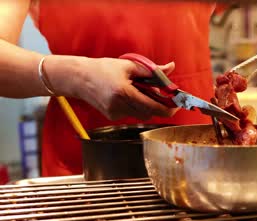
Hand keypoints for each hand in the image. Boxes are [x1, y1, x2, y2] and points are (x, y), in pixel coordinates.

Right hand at [48, 56, 177, 119]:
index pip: (153, 107)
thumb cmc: (103, 68)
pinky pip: (132, 114)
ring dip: (146, 105)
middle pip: (150, 112)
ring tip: (138, 90)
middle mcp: (119, 105)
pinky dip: (135, 106)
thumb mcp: (129, 65)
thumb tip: (171, 67)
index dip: (168, 108)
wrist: (78, 78)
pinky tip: (126, 95)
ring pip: (142, 114)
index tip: (177, 104)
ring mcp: (115, 113)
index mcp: (124, 92)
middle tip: (160, 93)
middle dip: (158, 104)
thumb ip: (152, 70)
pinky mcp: (112, 117)